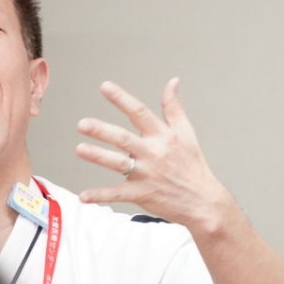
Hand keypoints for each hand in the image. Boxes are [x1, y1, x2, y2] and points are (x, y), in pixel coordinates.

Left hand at [75, 78, 231, 229]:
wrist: (203, 202)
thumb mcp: (187, 133)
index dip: (122, 99)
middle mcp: (153, 153)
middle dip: (102, 130)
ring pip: (118, 163)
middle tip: (82, 124)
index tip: (105, 86)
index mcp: (163, 136)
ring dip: (98, 156)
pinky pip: (118, 194)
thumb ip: (174, 107)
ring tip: (80, 149)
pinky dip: (101, 195)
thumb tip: (173, 82)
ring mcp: (147, 174)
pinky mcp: (142, 194)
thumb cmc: (193, 167)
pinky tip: (84, 196)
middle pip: (124, 138)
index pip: (140, 113)